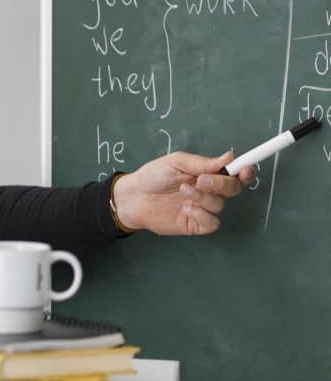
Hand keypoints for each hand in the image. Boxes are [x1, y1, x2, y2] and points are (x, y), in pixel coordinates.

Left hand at [112, 151, 255, 235]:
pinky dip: (202, 215)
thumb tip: (229, 156)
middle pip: (233, 189)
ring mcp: (203, 208)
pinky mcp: (196, 224)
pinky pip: (212, 223)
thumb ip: (202, 163)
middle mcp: (210, 191)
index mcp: (208, 174)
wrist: (134, 196)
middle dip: (221, 184)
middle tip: (201, 180)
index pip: (235, 174)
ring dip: (203, 197)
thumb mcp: (176, 162)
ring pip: (220, 205)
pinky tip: (186, 209)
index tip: (244, 170)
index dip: (246, 172)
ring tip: (182, 191)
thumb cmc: (154, 176)